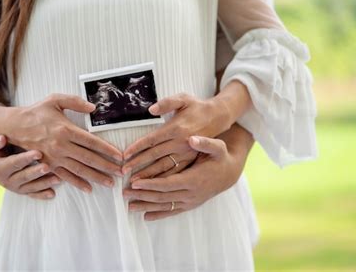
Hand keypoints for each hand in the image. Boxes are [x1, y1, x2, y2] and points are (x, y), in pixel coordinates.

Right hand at [0, 93, 122, 192]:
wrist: (14, 126)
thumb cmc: (37, 112)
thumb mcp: (55, 100)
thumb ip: (75, 102)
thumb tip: (94, 108)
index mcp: (66, 129)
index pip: (92, 141)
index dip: (107, 149)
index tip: (120, 156)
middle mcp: (61, 145)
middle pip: (89, 158)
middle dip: (107, 166)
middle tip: (121, 172)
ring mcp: (54, 158)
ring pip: (80, 170)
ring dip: (96, 177)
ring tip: (110, 183)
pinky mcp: (48, 165)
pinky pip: (65, 176)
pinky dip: (78, 183)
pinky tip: (89, 188)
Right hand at [0, 134, 60, 199]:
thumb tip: (1, 139)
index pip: (13, 164)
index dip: (25, 159)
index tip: (38, 153)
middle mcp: (7, 180)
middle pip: (24, 177)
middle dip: (36, 172)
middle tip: (47, 167)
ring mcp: (16, 187)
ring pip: (31, 187)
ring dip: (44, 184)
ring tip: (57, 179)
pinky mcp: (23, 190)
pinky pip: (33, 194)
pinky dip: (42, 195)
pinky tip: (52, 194)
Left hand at [122, 92, 231, 178]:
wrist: (219, 118)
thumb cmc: (197, 106)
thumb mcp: (184, 98)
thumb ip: (167, 102)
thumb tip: (151, 109)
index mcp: (176, 128)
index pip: (152, 140)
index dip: (138, 147)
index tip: (124, 155)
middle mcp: (181, 143)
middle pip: (155, 156)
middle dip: (138, 164)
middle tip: (123, 171)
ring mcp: (187, 154)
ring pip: (165, 168)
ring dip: (149, 176)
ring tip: (134, 183)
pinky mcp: (191, 160)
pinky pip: (176, 173)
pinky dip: (163, 181)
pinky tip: (153, 187)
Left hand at [123, 133, 248, 220]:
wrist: (230, 173)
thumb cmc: (220, 157)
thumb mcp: (217, 147)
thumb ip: (206, 143)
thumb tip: (193, 139)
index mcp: (194, 179)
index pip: (168, 183)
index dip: (151, 183)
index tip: (135, 181)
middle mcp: (192, 194)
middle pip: (163, 197)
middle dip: (143, 195)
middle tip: (125, 193)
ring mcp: (191, 201)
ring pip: (165, 206)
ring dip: (147, 206)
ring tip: (129, 206)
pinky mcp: (190, 205)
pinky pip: (172, 211)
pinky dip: (159, 214)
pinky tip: (145, 217)